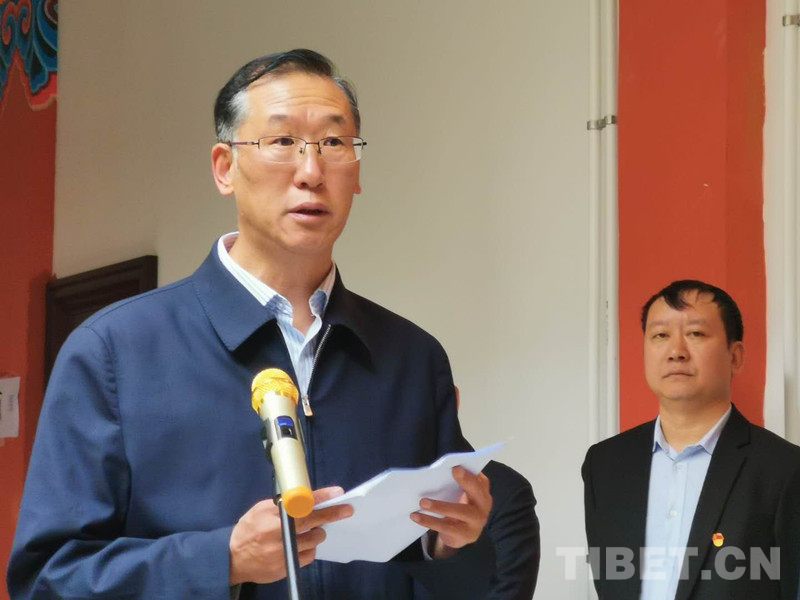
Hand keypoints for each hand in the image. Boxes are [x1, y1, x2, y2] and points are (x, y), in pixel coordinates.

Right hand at [229, 486, 353, 584]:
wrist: (233, 559)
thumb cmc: (248, 530)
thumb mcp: (260, 510)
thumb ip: (282, 504)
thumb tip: (306, 498)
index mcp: (273, 516)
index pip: (301, 503)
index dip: (321, 497)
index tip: (337, 492)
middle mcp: (280, 534)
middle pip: (313, 521)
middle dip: (332, 514)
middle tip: (346, 510)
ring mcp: (285, 552)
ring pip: (315, 539)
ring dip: (316, 533)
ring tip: (308, 531)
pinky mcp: (288, 567)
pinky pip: (310, 556)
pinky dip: (309, 549)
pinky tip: (301, 545)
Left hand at [410, 466, 491, 559]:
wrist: (461, 535)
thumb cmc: (459, 507)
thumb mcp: (462, 495)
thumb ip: (458, 483)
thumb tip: (438, 471)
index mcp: (482, 491)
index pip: (478, 480)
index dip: (469, 474)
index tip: (456, 467)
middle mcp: (483, 505)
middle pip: (476, 492)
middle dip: (465, 481)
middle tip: (452, 473)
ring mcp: (477, 522)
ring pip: (459, 511)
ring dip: (439, 506)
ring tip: (422, 502)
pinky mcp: (465, 535)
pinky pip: (446, 528)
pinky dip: (429, 521)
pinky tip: (416, 516)